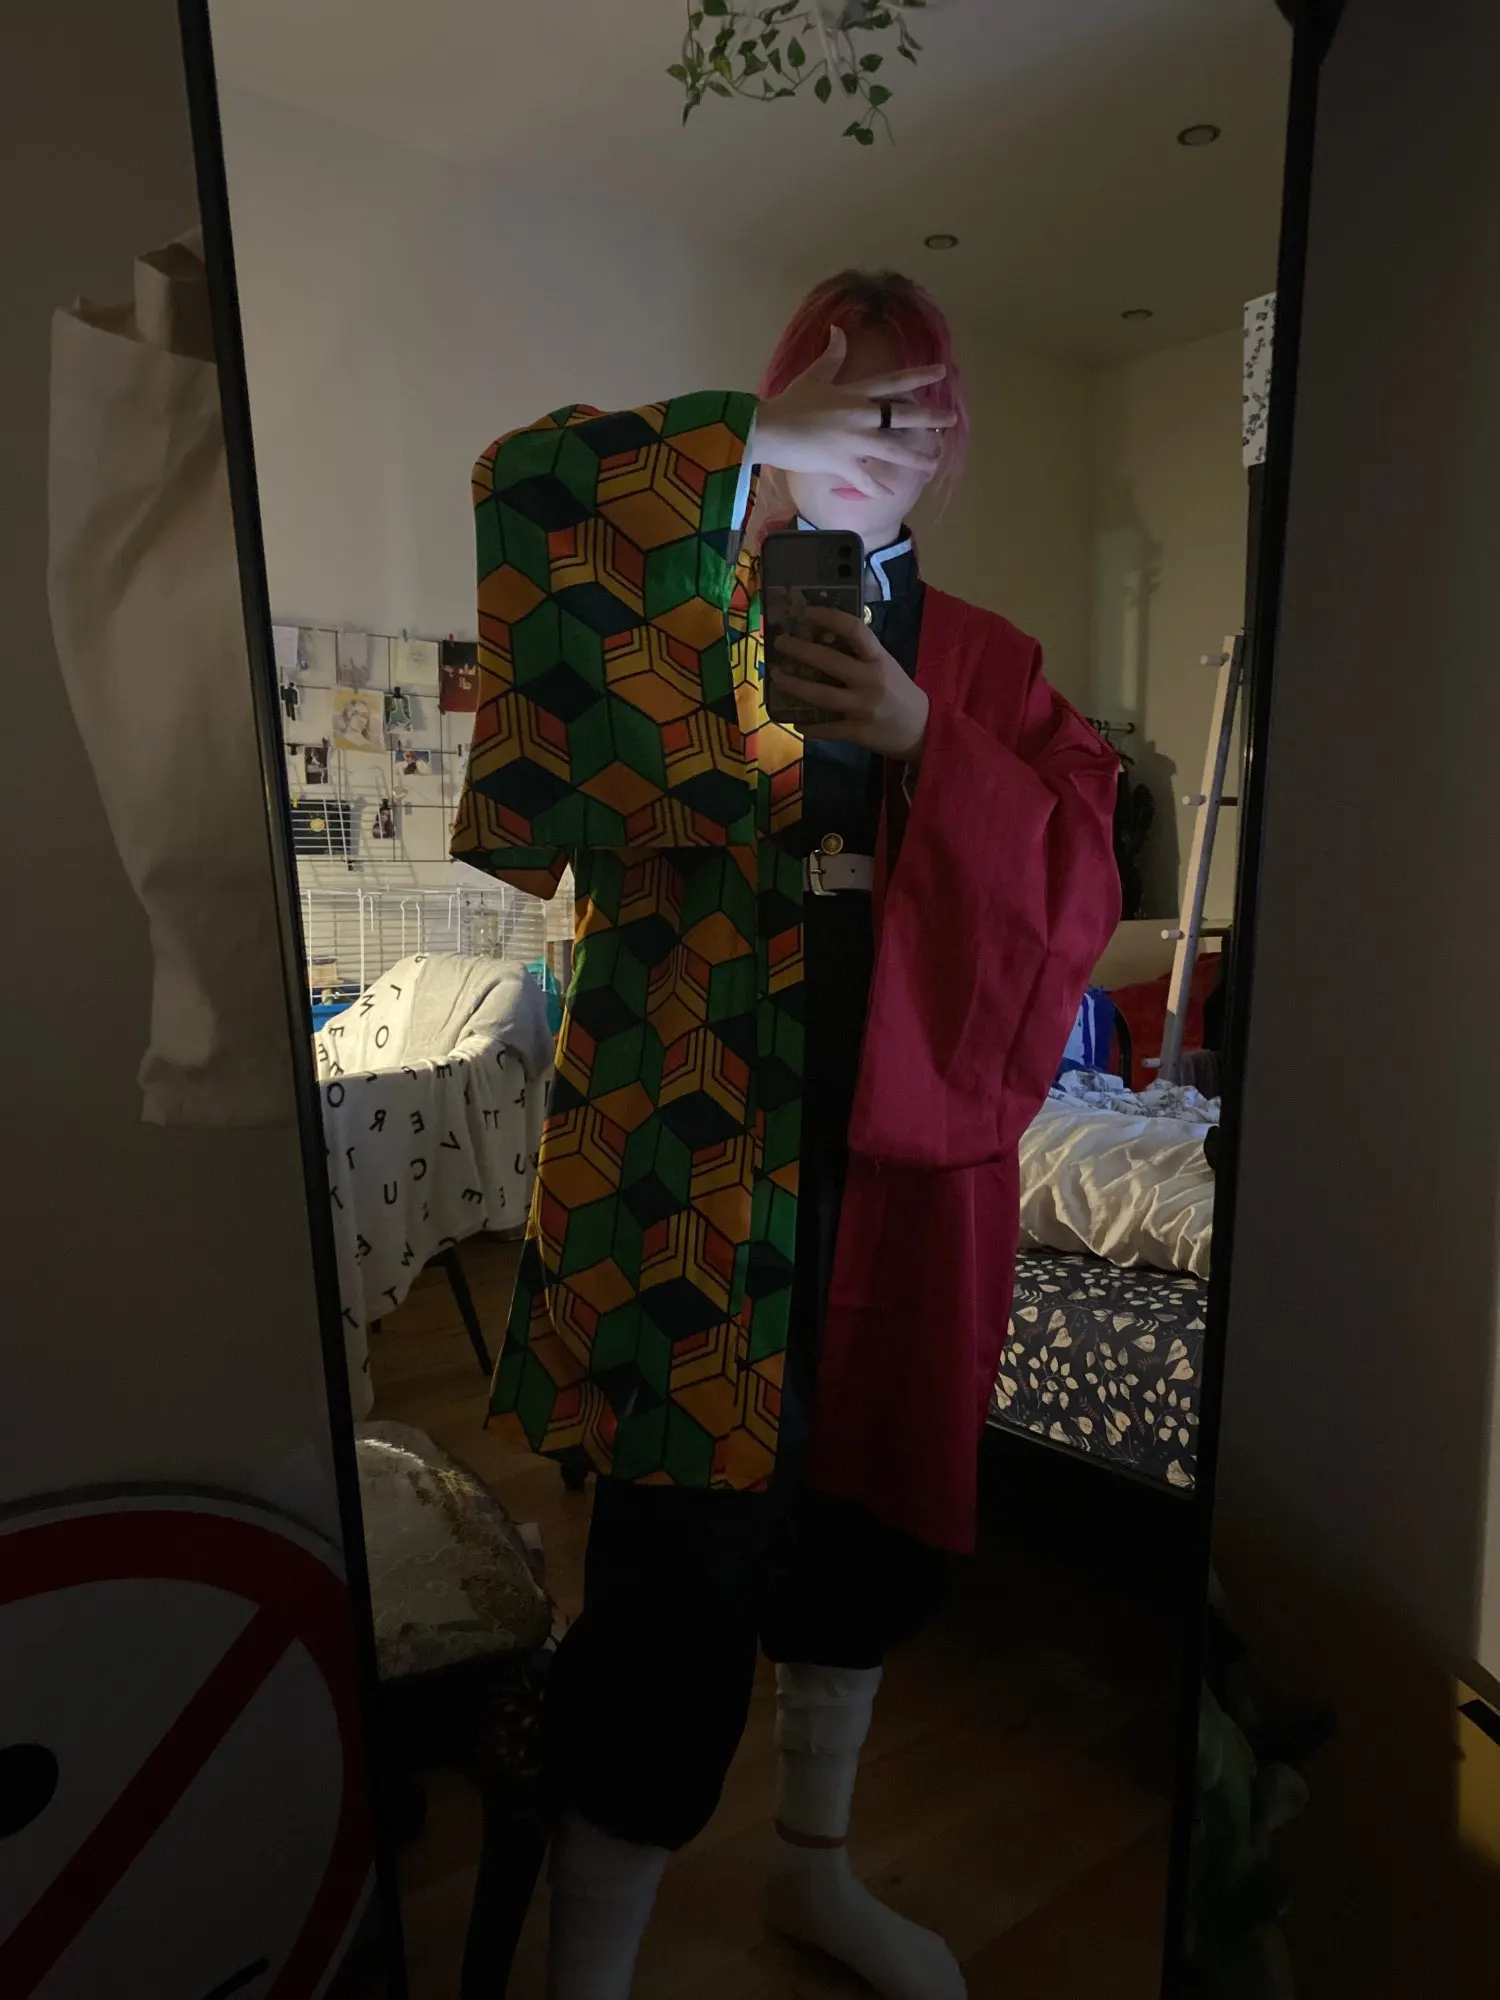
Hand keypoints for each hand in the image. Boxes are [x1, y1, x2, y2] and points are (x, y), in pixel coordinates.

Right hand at [754, 326, 956, 499]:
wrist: (769, 429)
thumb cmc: (790, 402)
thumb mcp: (813, 375)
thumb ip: (832, 355)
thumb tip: (838, 330)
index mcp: (855, 393)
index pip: (893, 382)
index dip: (919, 376)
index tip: (941, 372)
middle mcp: (861, 416)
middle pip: (903, 417)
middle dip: (930, 419)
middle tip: (952, 420)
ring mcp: (854, 442)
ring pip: (893, 451)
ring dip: (915, 459)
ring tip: (934, 464)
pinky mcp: (842, 464)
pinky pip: (866, 479)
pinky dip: (878, 488)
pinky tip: (891, 493)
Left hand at [770, 607, 929, 762]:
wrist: (923, 731)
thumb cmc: (900, 694)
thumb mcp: (887, 666)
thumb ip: (861, 655)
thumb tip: (823, 639)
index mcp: (879, 660)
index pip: (854, 630)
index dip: (829, 617)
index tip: (807, 612)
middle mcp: (871, 681)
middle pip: (829, 661)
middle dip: (799, 650)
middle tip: (780, 643)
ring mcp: (862, 708)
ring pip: (820, 695)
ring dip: (794, 685)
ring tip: (776, 676)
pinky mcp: (857, 732)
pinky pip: (824, 729)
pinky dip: (807, 725)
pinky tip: (793, 719)